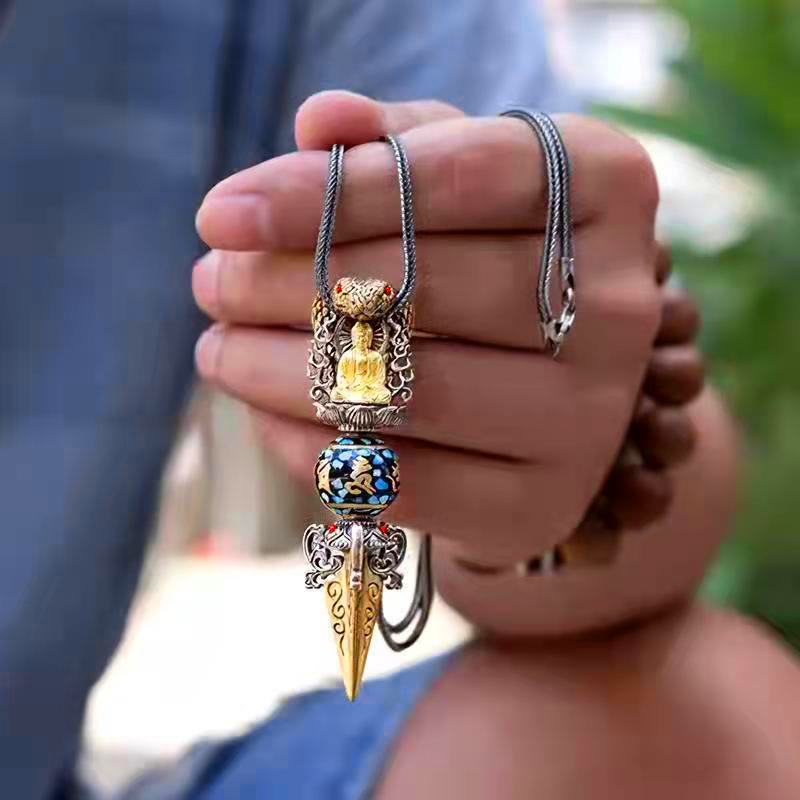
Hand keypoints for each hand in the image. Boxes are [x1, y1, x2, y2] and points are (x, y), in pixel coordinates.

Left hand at [192, 91, 662, 565]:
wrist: (551, 393)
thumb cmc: (488, 263)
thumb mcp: (458, 183)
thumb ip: (396, 143)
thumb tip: (319, 121)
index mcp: (610, 191)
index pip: (458, 172)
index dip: (326, 190)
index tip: (223, 214)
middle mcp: (622, 307)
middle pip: (421, 287)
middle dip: (282, 284)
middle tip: (212, 281)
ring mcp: (588, 419)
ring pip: (401, 391)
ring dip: (275, 369)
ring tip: (219, 347)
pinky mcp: (539, 506)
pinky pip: (399, 479)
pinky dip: (309, 447)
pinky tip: (263, 413)